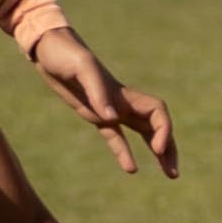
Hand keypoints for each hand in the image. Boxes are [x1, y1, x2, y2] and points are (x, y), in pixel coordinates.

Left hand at [30, 26, 177, 174]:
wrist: (48, 49)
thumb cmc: (65, 54)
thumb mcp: (81, 68)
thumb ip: (97, 91)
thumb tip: (112, 118)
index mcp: (123, 93)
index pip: (157, 113)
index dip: (163, 131)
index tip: (157, 149)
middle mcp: (122, 102)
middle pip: (156, 126)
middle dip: (168, 147)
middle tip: (173, 173)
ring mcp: (110, 109)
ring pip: (142, 134)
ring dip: (157, 152)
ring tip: (169, 173)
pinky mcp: (94, 114)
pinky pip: (115, 137)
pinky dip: (125, 152)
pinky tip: (132, 169)